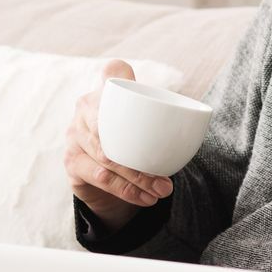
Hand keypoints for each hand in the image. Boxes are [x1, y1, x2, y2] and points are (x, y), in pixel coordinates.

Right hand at [64, 59, 173, 231]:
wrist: (106, 177)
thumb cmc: (131, 143)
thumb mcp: (147, 126)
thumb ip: (164, 115)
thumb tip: (200, 120)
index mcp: (106, 91)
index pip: (113, 73)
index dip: (122, 75)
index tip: (142, 89)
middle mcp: (85, 108)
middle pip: (114, 129)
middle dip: (143, 162)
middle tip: (169, 182)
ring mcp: (75, 135)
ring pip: (108, 158)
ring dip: (138, 180)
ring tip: (162, 192)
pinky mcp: (71, 161)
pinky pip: (100, 176)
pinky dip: (125, 191)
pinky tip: (145, 199)